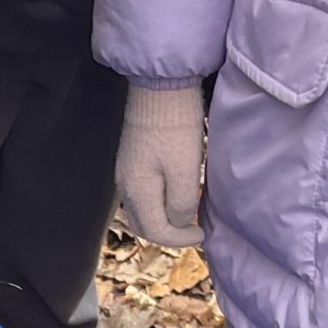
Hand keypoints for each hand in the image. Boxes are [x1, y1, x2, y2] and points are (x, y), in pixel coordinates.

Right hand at [116, 83, 205, 247]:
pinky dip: (157, 203)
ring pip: (141, 211)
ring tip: (186, 212)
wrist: (159, 87)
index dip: (180, 240)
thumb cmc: (176, 127)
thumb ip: (181, 204)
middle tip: (192, 229)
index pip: (155, 232)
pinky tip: (174, 193)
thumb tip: (179, 221)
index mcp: (138, 192)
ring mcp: (126, 172)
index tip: (202, 234)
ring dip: (163, 219)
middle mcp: (126, 187)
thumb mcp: (185, 169)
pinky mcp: (131, 159)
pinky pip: (141, 194)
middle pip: (143, 226)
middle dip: (168, 233)